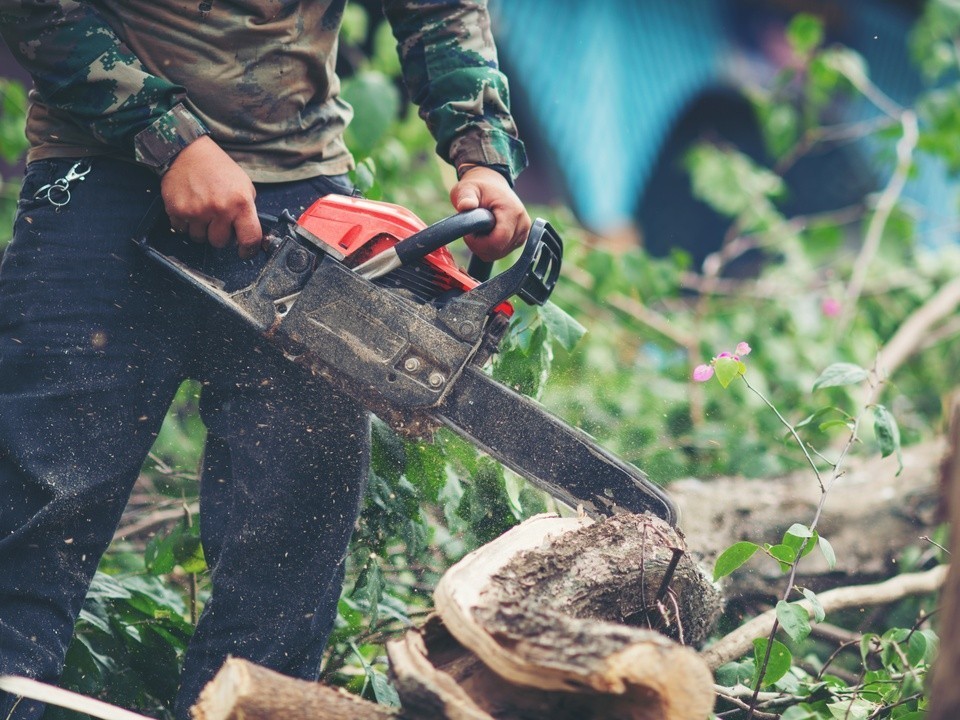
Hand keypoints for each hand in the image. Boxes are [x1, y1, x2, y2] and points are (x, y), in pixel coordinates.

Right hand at [160, 136, 261, 257]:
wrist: (189, 152)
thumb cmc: (219, 169)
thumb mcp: (244, 186)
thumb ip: (247, 211)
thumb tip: (249, 235)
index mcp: (241, 203)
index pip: (250, 238)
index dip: (248, 250)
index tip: (245, 251)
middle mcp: (220, 209)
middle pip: (220, 242)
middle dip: (219, 235)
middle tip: (217, 220)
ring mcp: (197, 211)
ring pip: (199, 238)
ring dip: (201, 229)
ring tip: (202, 211)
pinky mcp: (177, 210)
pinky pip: (182, 230)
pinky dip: (185, 223)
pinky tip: (189, 207)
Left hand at [450, 166, 530, 261]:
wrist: (492, 184)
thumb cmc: (479, 187)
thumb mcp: (467, 188)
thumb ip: (466, 197)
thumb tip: (465, 205)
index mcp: (513, 212)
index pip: (498, 242)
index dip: (479, 243)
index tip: (469, 233)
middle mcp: (523, 224)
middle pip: (498, 251)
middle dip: (480, 245)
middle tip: (472, 231)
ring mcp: (523, 232)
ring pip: (499, 253)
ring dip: (484, 247)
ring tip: (479, 230)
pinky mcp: (520, 238)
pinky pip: (502, 252)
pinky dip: (491, 247)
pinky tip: (487, 234)